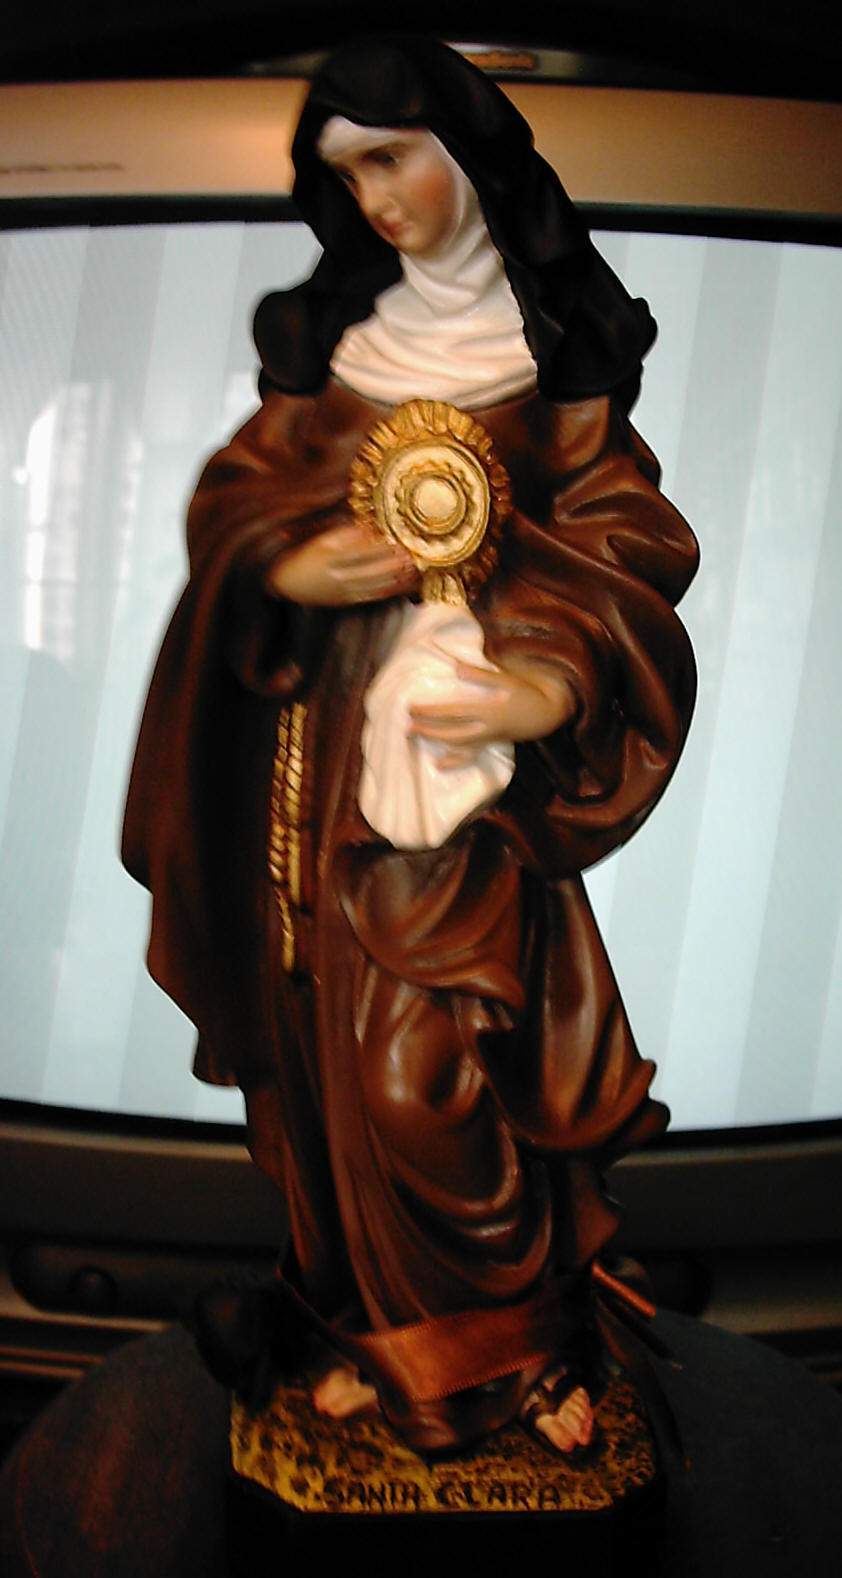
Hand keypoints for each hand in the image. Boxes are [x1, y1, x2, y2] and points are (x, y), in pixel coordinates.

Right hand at [267, 523, 418, 606]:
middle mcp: (336, 577)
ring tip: (410, 570)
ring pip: (372, 586)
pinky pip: (369, 597)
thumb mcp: (320, 541)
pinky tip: (399, 586)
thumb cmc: (305, 557)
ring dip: (393, 579)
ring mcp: (342, 592)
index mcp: (328, 559)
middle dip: (391, 565)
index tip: (396, 541)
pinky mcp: (346, 601)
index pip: (359, 553)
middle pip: (369, 571)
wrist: (289, 584)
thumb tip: (366, 529)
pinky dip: (386, 592)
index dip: (379, 548)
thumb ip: (343, 535)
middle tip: (409, 556)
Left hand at [408, 656, 574, 767]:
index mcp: (487, 710)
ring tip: (415, 735)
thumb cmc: (526, 693)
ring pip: (457, 744)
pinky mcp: (490, 744)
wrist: (546, 714)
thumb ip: (481, 674)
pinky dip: (455, 761)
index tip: (412, 707)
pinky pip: (470, 756)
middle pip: (450, 731)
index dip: (431, 711)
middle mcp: (485, 728)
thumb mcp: (507, 680)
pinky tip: (438, 764)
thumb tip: (456, 667)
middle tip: (406, 724)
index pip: (452, 712)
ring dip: (435, 741)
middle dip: (427, 729)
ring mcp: (487, 738)